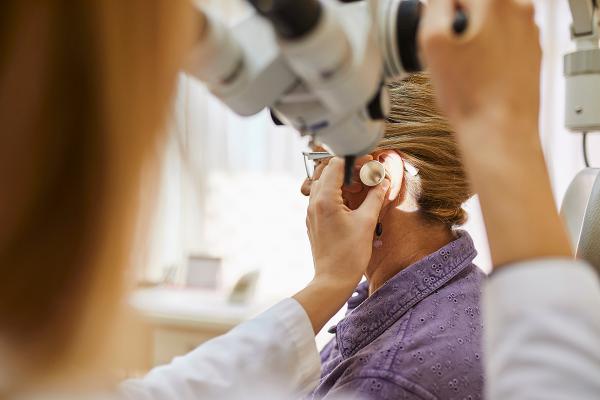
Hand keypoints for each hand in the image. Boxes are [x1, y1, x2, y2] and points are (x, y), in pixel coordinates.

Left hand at [306, 158, 389, 284]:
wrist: (333, 280)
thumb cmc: (349, 254)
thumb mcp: (366, 222)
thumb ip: (375, 197)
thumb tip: (383, 182)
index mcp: (325, 199)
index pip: (336, 165)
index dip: (354, 159)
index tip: (369, 162)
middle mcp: (314, 203)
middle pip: (327, 172)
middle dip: (348, 168)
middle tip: (367, 173)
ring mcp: (311, 213)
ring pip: (323, 185)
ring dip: (342, 181)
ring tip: (360, 188)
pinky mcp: (314, 221)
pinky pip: (322, 198)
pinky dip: (336, 194)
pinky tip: (351, 203)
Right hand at [419, 0, 571, 266]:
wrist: (499, 133)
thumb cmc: (470, 97)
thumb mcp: (433, 41)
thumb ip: (434, 7)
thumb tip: (437, 1)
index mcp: (495, 1)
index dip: (439, 11)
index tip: (433, 25)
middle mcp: (519, 9)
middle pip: (477, 3)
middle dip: (458, 18)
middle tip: (446, 47)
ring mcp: (529, 32)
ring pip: (490, 20)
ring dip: (472, 34)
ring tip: (460, 65)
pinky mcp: (531, 53)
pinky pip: (502, 40)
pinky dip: (487, 50)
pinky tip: (476, 75)